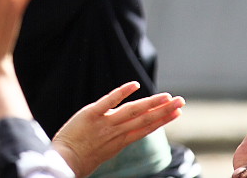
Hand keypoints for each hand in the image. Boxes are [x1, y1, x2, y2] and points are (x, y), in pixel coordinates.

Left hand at [52, 82, 184, 176]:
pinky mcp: (91, 114)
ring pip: (133, 111)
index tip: (178, 113)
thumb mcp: (105, 149)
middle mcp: (117, 132)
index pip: (147, 128)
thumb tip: (125, 127)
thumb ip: (115, 136)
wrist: (64, 162)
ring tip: (168, 96)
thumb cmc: (81, 158)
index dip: (163, 120)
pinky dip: (122, 92)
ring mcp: (105, 123)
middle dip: (165, 110)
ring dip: (152, 103)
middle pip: (145, 119)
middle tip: (182, 101)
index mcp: (121, 141)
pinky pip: (108, 101)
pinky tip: (134, 85)